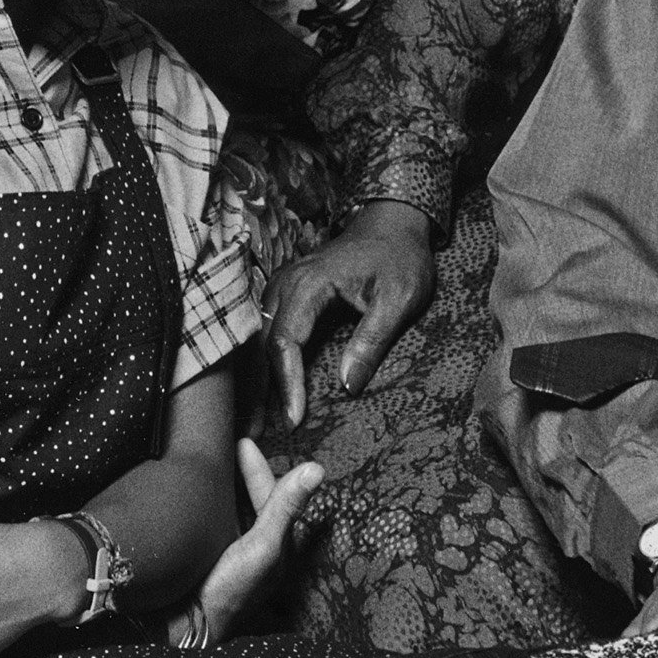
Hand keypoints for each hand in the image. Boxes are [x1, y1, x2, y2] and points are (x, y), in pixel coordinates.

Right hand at [186, 438, 322, 640]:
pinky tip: (195, 499)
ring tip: (210, 465)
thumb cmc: (231, 591)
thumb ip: (286, 506)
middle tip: (226, 447)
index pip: (272, 494)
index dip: (258, 467)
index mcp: (276, 544)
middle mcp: (258, 547)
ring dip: (225, 489)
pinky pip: (215, 522)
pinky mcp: (211, 558)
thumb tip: (317, 468)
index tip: (242, 441)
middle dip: (242, 474)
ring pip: (234, 511)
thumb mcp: (263, 545)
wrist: (187, 626)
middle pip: (253, 500)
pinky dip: (210, 506)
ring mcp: (233, 554)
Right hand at [264, 200, 437, 423]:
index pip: (287, 340)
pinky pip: (268, 328)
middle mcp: (288, 282)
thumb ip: (372, 340)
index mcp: (311, 283)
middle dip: (260, 389)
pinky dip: (265, 360)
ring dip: (257, 377)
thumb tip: (347, 386)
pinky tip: (267, 389)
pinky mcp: (289, 291)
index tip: (295, 420)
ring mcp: (284, 284)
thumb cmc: (400, 258)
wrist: (393, 223)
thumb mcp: (398, 299)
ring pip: (260, 335)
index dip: (287, 383)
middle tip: (259, 434)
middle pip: (263, 341)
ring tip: (257, 421)